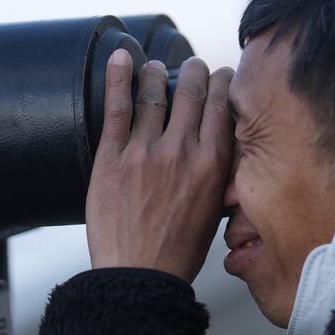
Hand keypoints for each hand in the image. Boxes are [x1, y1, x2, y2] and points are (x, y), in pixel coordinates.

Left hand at [86, 51, 233, 283]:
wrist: (138, 276)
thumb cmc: (176, 252)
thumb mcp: (213, 212)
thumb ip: (218, 176)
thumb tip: (220, 150)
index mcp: (212, 165)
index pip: (222, 107)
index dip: (222, 84)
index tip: (220, 76)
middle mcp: (182, 151)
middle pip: (191, 92)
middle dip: (194, 72)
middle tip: (192, 66)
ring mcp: (144, 152)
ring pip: (154, 94)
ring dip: (157, 73)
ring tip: (154, 66)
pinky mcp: (112, 158)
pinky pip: (116, 107)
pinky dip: (118, 77)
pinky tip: (120, 58)